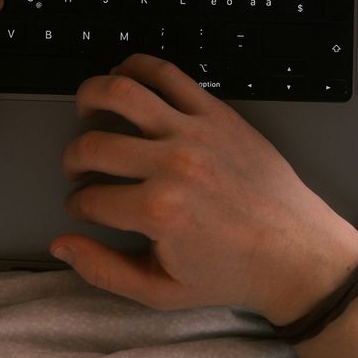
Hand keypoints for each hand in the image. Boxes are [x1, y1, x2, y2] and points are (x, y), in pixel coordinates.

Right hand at [51, 53, 357, 324]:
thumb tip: (61, 245)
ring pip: (121, 93)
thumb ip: (104, 271)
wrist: (297, 252)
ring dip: (90, 96)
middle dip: (72, 159)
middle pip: (93, 145)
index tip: (82, 207)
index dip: (77, 205)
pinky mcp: (217, 113)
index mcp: (158, 212)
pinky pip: (166, 74)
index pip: (89, 198)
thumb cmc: (233, 272)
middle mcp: (173, 165)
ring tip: (85, 109)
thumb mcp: (162, 291)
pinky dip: (135, 66)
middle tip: (77, 168)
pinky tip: (122, 76)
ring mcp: (196, 133)